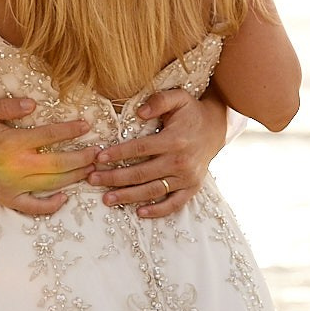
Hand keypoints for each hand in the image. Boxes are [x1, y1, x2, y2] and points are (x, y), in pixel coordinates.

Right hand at [0, 97, 97, 216]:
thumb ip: (8, 106)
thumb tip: (34, 104)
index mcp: (12, 143)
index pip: (50, 136)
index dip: (71, 131)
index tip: (87, 125)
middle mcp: (17, 167)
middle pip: (59, 165)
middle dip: (83, 158)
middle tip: (99, 152)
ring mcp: (14, 186)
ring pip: (52, 185)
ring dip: (75, 178)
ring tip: (92, 170)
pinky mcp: (8, 200)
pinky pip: (34, 207)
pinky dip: (51, 206)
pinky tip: (65, 198)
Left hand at [90, 88, 228, 217]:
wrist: (216, 128)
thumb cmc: (191, 112)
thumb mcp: (178, 98)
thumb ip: (159, 100)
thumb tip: (139, 112)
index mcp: (174, 139)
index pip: (140, 149)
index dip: (118, 154)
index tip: (98, 158)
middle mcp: (181, 161)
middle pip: (141, 173)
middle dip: (114, 178)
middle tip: (92, 180)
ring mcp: (187, 177)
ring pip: (153, 191)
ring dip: (128, 196)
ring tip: (107, 199)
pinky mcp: (192, 187)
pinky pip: (174, 204)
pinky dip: (158, 210)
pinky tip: (139, 212)